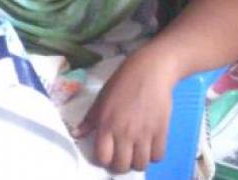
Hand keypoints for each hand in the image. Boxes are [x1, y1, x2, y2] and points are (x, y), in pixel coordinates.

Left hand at [76, 48, 181, 173]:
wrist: (150, 72)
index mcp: (106, 124)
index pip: (103, 157)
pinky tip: (148, 147)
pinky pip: (158, 156)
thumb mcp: (101, 99)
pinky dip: (153, 156)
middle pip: (122, 166)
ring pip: (141, 164)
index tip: (106, 154)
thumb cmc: (121, 83)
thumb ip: (90, 120)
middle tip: (120, 157)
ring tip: (134, 153)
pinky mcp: (161, 132)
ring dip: (136, 162)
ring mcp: (144, 133)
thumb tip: (76, 134)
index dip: (103, 160)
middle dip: (119, 165)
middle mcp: (124, 132)